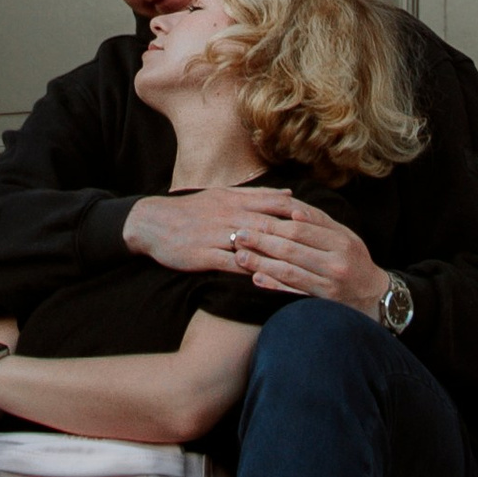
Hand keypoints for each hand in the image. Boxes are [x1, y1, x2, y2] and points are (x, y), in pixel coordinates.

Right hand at [124, 185, 324, 271]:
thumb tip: (290, 194)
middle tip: (323, 250)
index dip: (302, 214)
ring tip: (305, 269)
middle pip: (271, 225)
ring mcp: (217, 235)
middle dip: (298, 238)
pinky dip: (252, 272)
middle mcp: (230, 215)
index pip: (276, 204)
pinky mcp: (205, 255)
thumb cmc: (191, 210)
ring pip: (254, 246)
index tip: (325, 225)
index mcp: (236, 200)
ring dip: (279, 257)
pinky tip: (269, 282)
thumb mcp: (223, 195)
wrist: (152, 222)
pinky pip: (233, 265)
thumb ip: (257, 195)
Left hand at [238, 202, 391, 317]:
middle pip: (292, 249)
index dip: (273, 224)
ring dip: (261, 262)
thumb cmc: (354, 259)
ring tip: (240, 256)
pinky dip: (274, 286)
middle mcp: (336, 262)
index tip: (250, 219)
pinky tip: (257, 279)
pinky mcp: (323, 303)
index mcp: (340, 241)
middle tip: (238, 235)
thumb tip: (292, 209)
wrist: (374, 296)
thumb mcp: (344, 235)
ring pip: (289, 271)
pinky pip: (294, 294)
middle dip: (262, 241)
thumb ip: (319, 222)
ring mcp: (329, 285)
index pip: (301, 229)